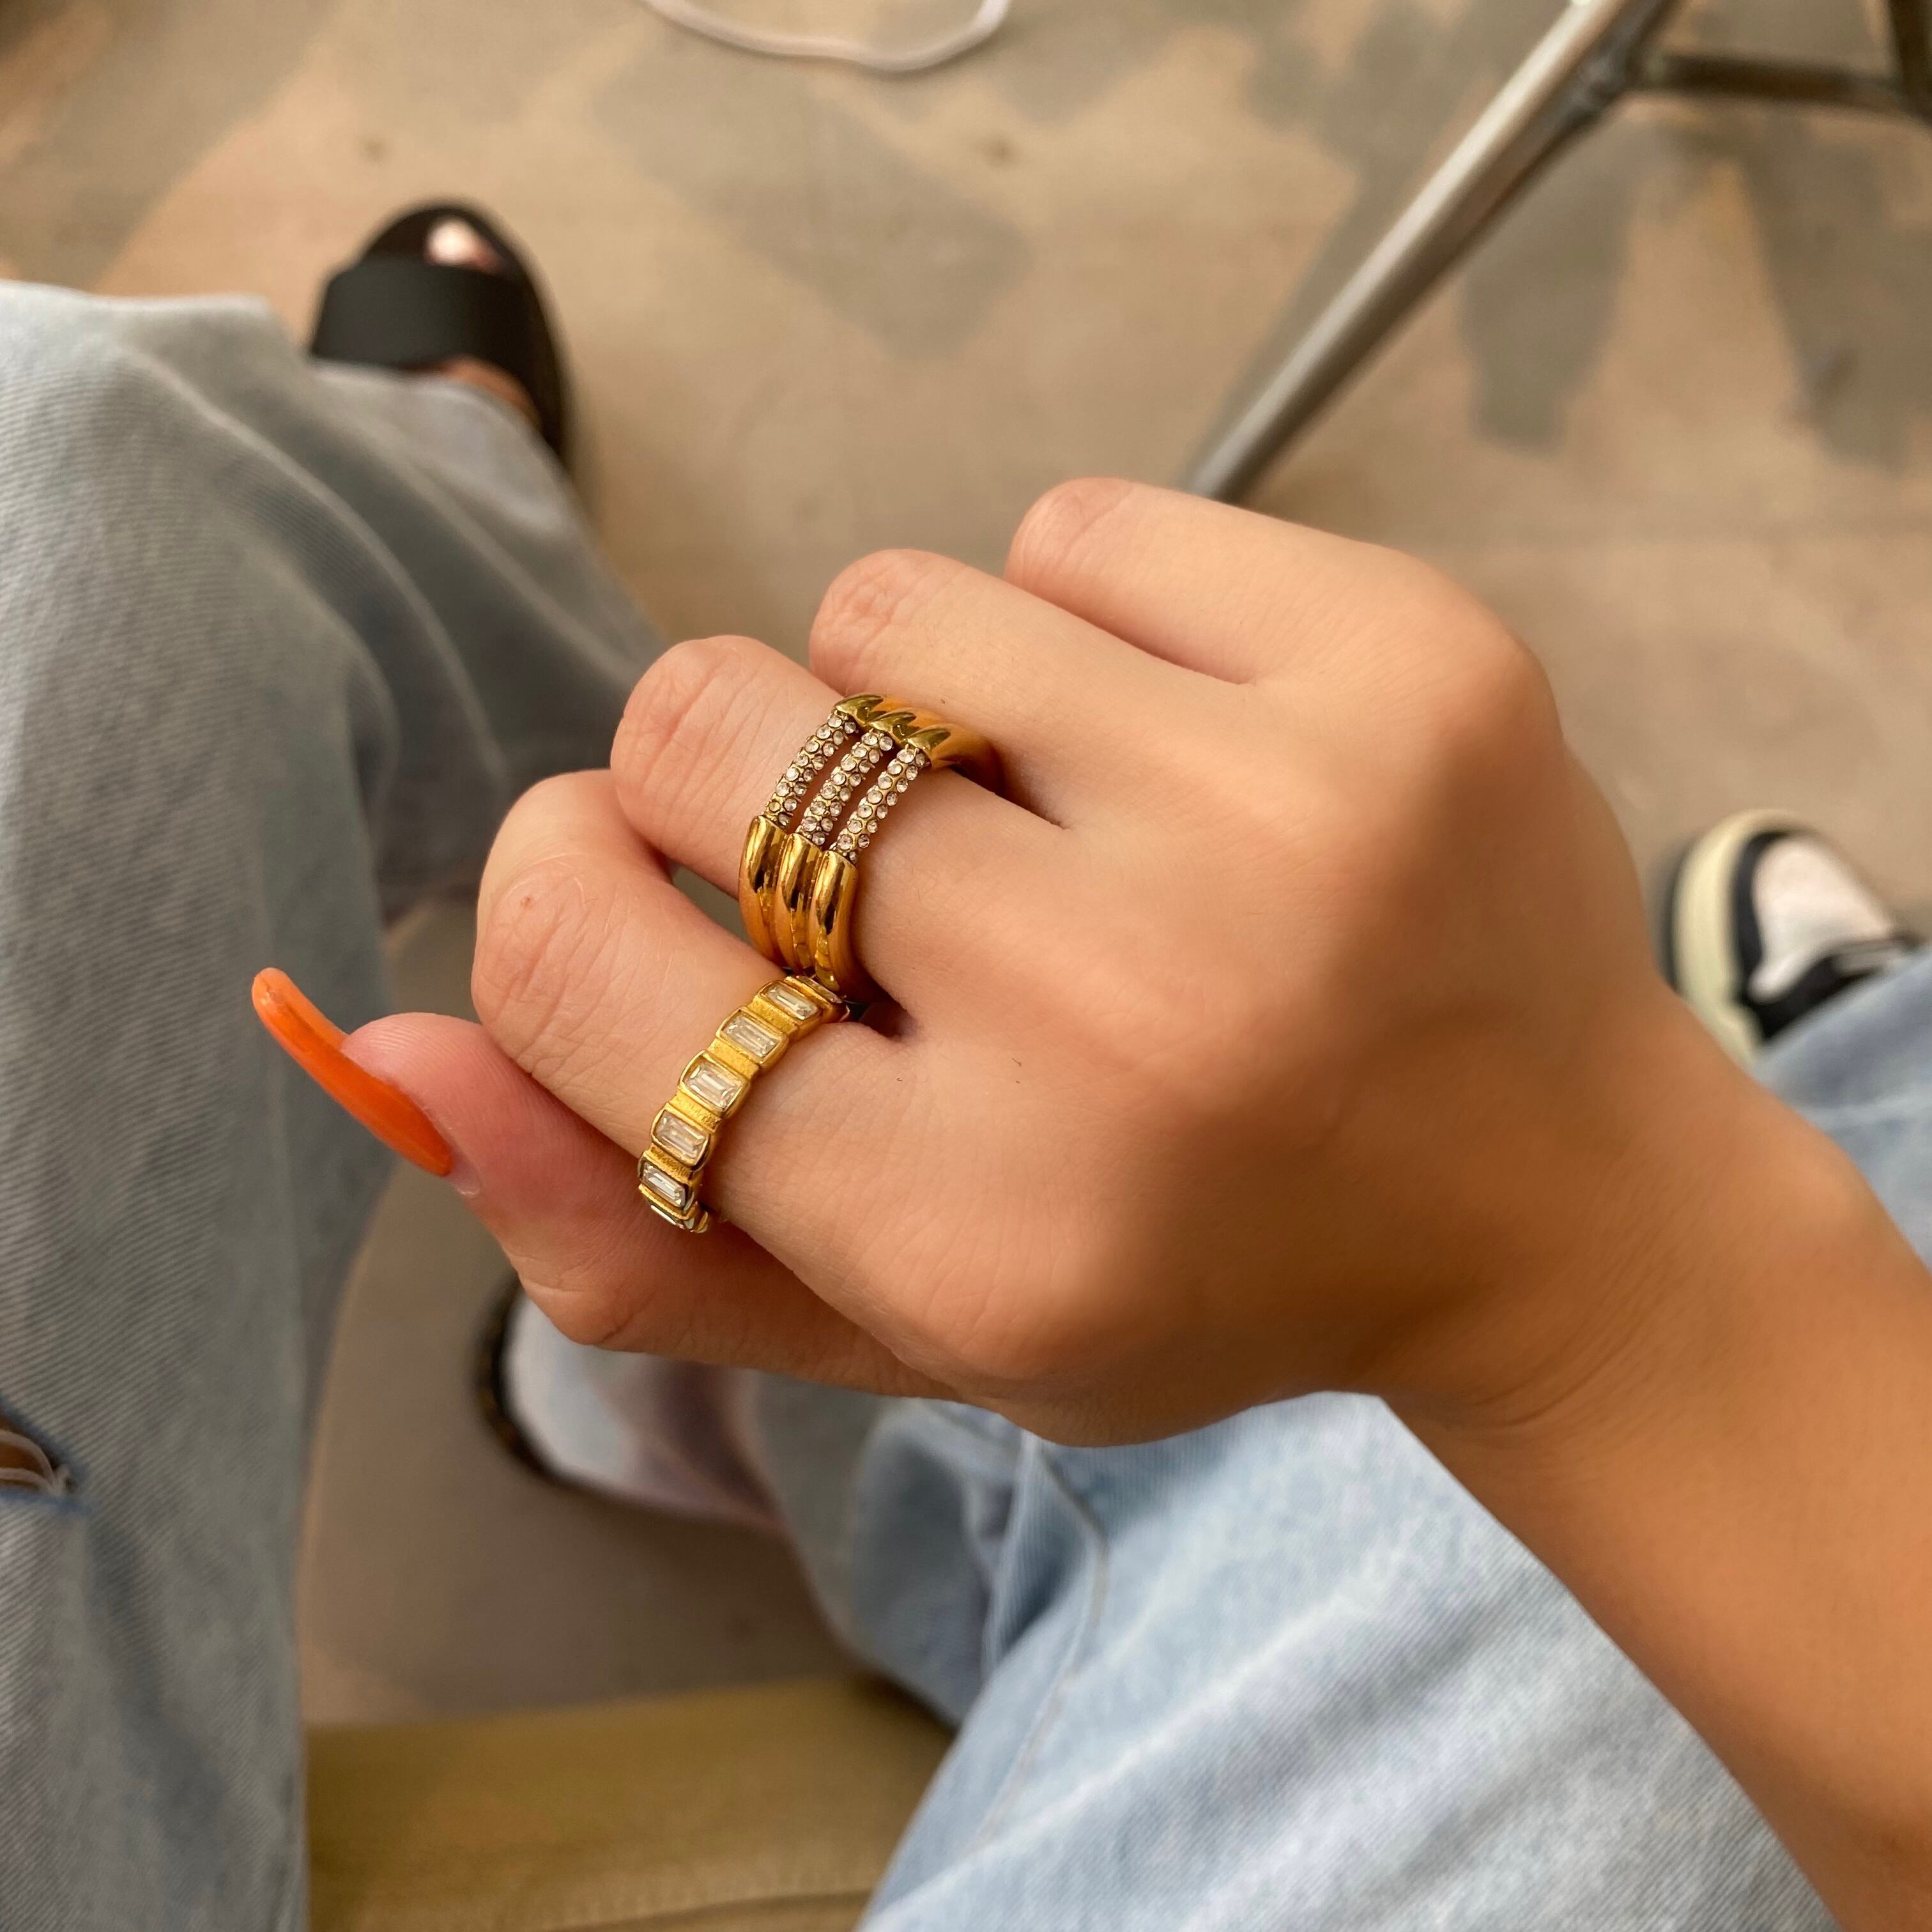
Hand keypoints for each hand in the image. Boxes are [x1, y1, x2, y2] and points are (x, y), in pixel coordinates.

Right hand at [345, 479, 1780, 1443]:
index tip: (639, 888)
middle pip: (704, 726)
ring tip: (1040, 811)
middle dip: (725, 779)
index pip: (584, 959)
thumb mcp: (906, 1321)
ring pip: (880, 606)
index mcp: (972, 1227)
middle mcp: (1123, 1019)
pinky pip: (1071, 530)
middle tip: (864, 864)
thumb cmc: (1191, 1267)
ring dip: (903, 704)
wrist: (1546, 1201)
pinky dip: (1071, 624)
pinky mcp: (1401, 662)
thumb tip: (382, 1053)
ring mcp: (1284, 815)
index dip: (563, 889)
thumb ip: (630, 1232)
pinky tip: (1177, 748)